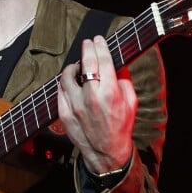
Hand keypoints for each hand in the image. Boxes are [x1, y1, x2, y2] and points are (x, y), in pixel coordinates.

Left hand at [58, 36, 136, 173]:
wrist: (106, 153)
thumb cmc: (120, 127)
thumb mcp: (130, 103)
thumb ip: (123, 80)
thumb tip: (115, 64)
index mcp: (109, 93)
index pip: (103, 60)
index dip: (100, 46)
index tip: (98, 39)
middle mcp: (90, 97)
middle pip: (85, 63)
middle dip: (87, 48)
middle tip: (87, 43)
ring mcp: (75, 105)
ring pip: (67, 75)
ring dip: (73, 66)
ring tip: (78, 65)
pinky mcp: (64, 112)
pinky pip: (60, 90)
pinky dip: (65, 82)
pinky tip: (71, 81)